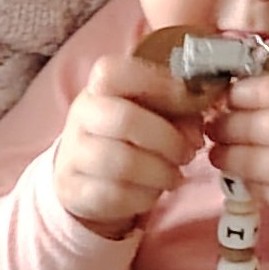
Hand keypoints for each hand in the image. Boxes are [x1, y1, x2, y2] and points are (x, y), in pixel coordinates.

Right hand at [51, 51, 198, 234]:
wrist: (89, 175)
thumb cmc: (133, 135)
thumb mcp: (157, 113)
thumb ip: (180, 111)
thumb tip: (195, 132)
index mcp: (99, 86)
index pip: (114, 73)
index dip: (159, 84)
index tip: (191, 101)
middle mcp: (80, 115)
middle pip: (125, 120)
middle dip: (168, 139)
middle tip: (188, 152)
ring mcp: (73, 154)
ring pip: (123, 163)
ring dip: (161, 172)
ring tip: (174, 175)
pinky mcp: (75, 191)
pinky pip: (116, 195)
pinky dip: (146, 197)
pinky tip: (154, 192)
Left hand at [204, 73, 268, 248]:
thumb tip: (249, 96)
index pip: (254, 90)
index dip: (234, 94)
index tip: (227, 98)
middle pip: (240, 125)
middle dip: (222, 125)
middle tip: (215, 126)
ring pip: (240, 162)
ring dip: (226, 156)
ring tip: (222, 153)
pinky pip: (261, 191)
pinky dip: (254, 183)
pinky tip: (257, 176)